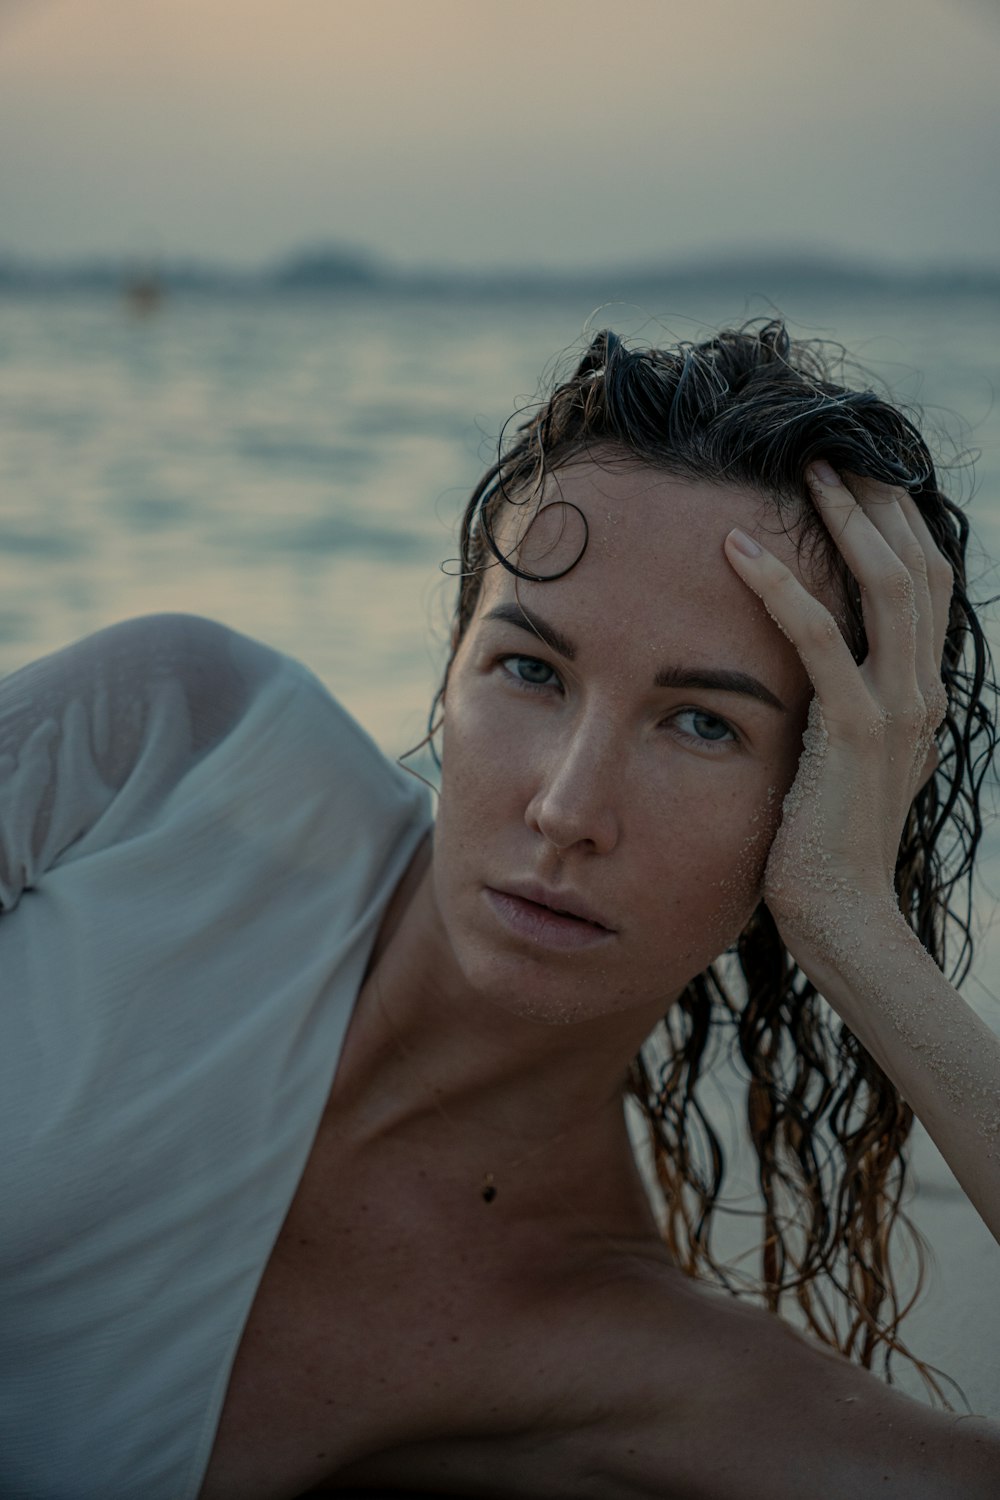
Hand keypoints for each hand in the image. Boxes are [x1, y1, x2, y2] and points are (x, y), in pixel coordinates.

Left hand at [723, 462, 952, 963]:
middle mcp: (920, 691)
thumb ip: (846, 705)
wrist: (841, 916)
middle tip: (830, 450)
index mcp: (919, 692)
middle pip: (919, 566)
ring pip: (888, 588)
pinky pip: (820, 642)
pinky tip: (737, 551)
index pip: (925, 584)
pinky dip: (779, 589)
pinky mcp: (853, 734)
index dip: (896, 522)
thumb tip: (816, 665)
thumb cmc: (823, 841)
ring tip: (803, 471)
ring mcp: (895, 711)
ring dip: (846, 522)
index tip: (855, 475)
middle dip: (879, 500)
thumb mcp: (846, 760)